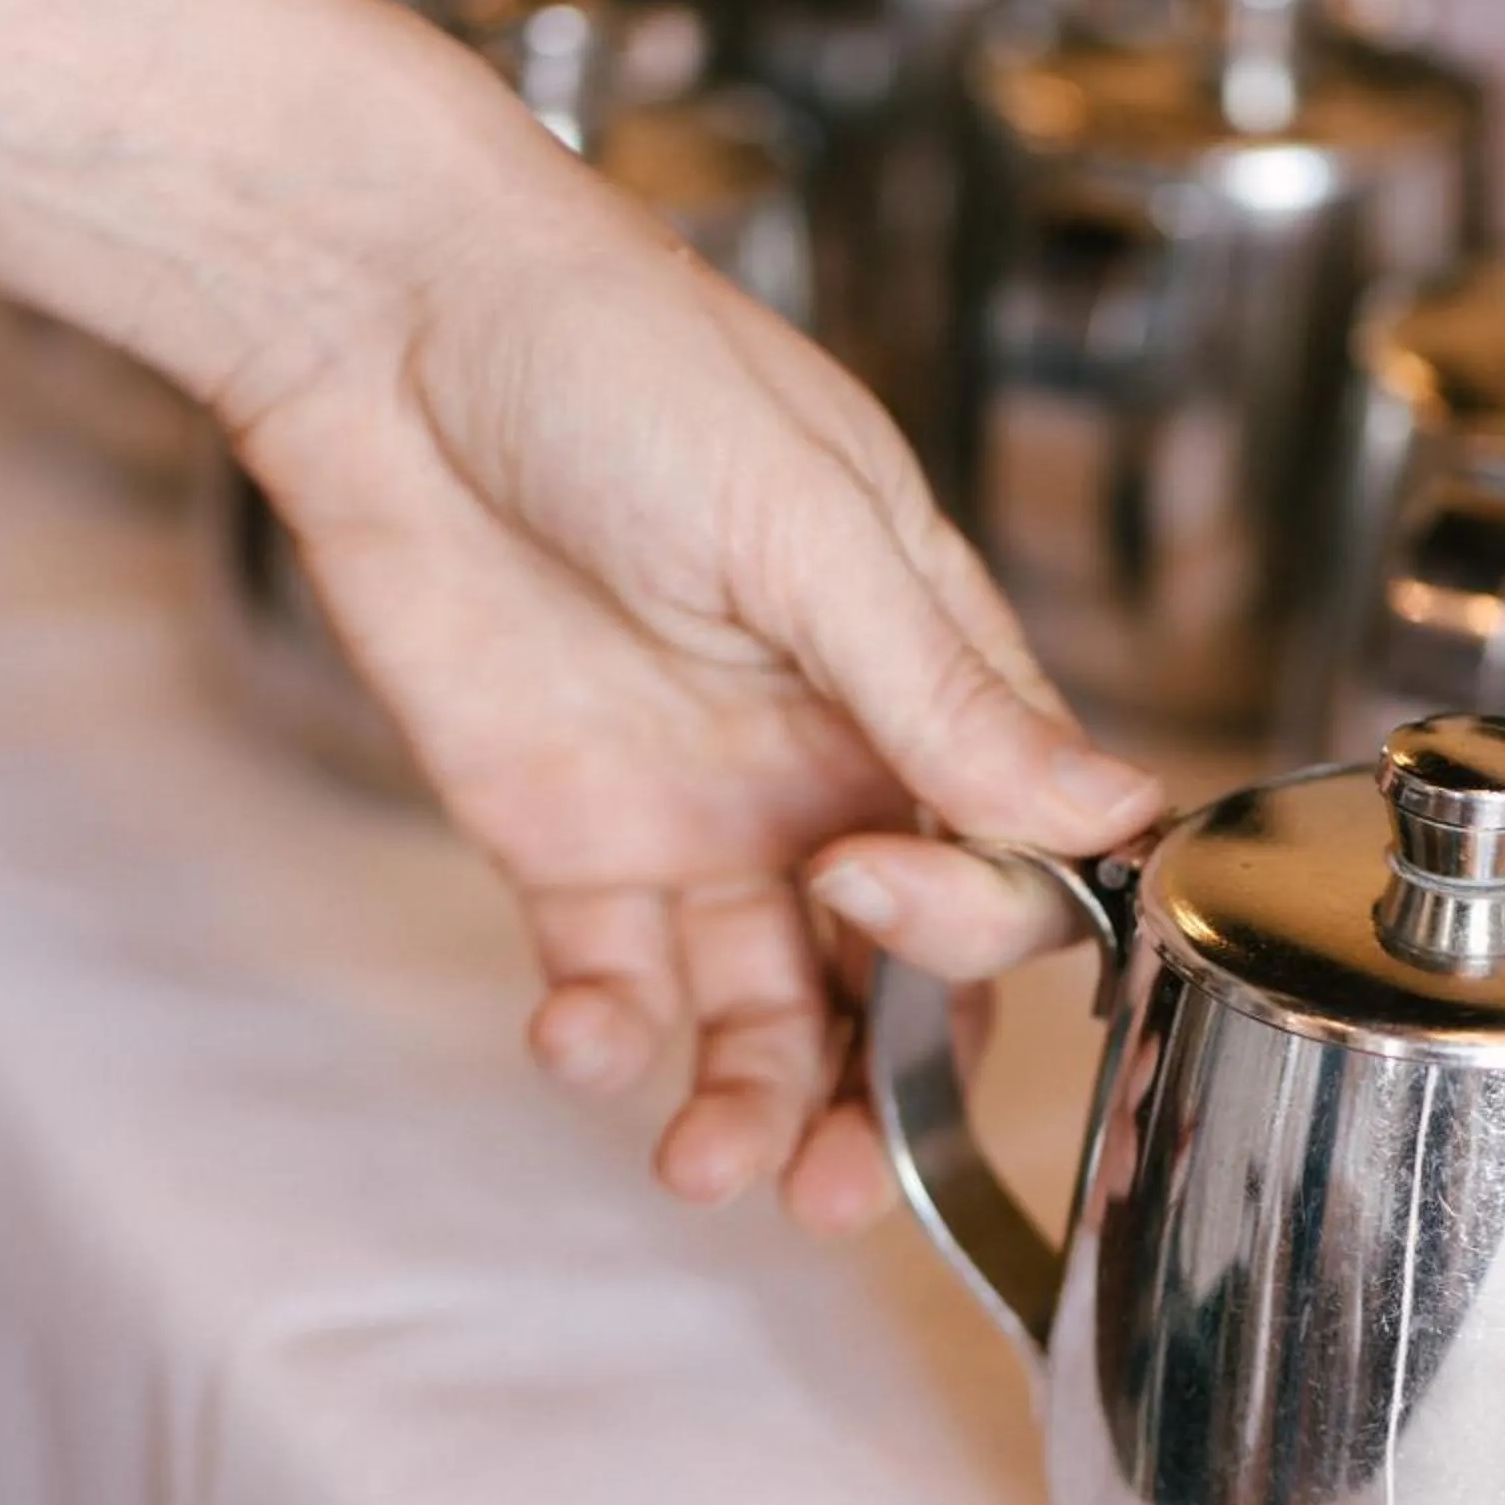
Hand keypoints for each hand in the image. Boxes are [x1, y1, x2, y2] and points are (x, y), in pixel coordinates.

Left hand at [223, 101, 1155, 1228]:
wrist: (388, 321)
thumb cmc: (624, 362)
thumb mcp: (811, 526)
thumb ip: (948, 695)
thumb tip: (1116, 814)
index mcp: (925, 686)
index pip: (1003, 866)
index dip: (958, 919)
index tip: (864, 878)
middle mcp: (832, 773)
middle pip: (892, 984)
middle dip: (871, 1097)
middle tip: (828, 1183)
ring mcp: (703, 818)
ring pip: (761, 1013)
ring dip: (746, 1102)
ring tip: (705, 1164)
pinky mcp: (569, 846)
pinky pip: (615, 983)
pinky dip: (606, 1037)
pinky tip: (584, 1039)